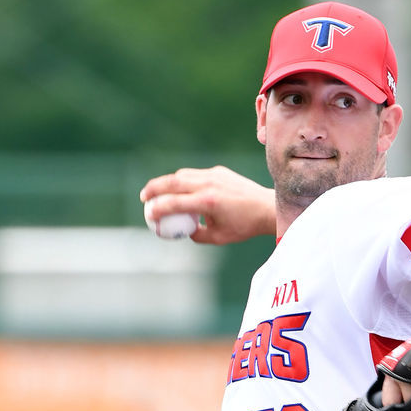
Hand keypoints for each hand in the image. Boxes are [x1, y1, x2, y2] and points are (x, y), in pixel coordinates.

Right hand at [141, 166, 276, 245]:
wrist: (266, 208)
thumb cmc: (243, 227)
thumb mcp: (218, 238)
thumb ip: (196, 235)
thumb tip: (182, 231)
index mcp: (208, 202)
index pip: (174, 203)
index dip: (158, 208)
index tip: (148, 214)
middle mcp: (208, 184)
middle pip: (172, 182)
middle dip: (154, 189)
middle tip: (144, 198)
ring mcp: (213, 175)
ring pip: (182, 175)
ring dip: (167, 183)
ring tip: (157, 192)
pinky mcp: (218, 171)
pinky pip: (195, 174)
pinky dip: (183, 181)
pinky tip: (179, 190)